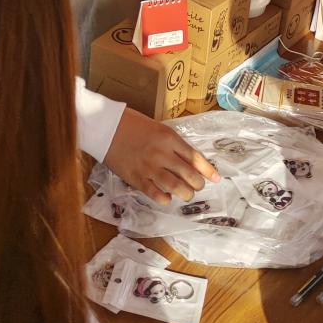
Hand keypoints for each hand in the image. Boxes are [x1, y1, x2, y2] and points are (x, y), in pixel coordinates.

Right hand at [103, 108, 220, 204]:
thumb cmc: (132, 124)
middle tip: (197, 185)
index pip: (195, 158)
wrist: (105, 126)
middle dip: (198, 184)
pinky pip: (155, 194)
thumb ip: (173, 143)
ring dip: (185, 193)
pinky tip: (167, 198)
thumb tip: (189, 160)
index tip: (216, 178)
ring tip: (186, 194)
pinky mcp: (136, 178)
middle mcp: (162, 154)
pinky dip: (165, 199)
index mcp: (169, 138)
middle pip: (189, 175)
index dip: (208, 170)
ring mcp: (149, 167)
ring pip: (176, 187)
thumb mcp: (158, 128)